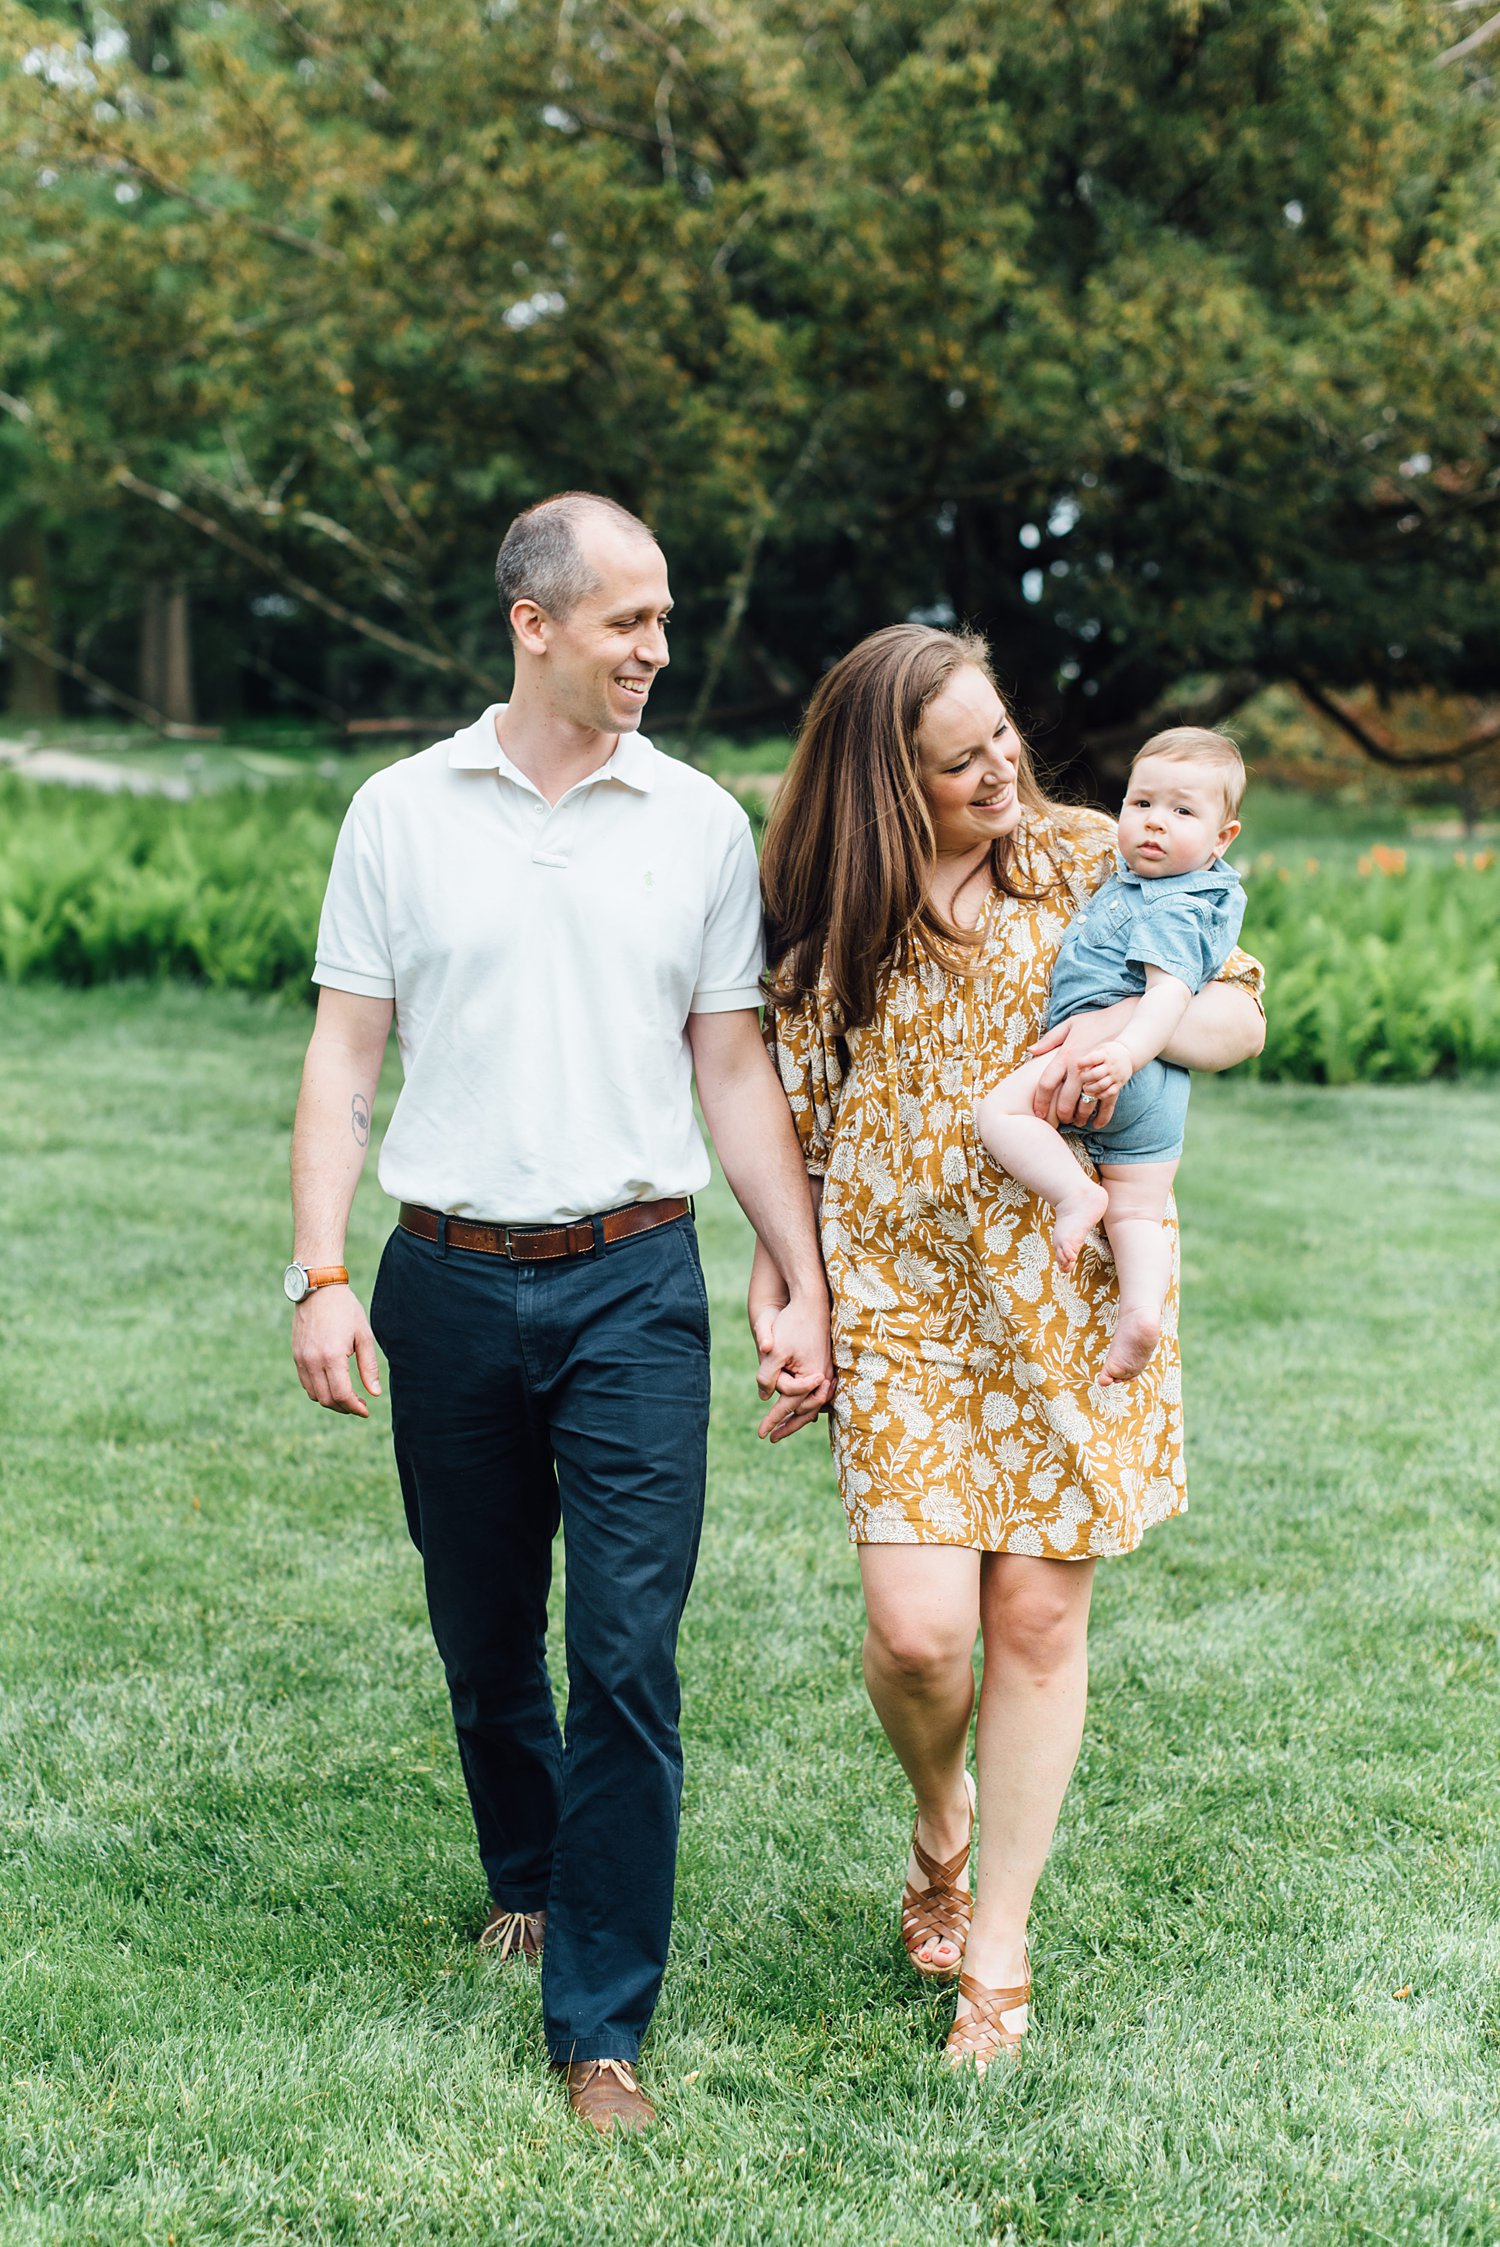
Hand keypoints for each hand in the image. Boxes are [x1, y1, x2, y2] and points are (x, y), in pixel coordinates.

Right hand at [292, 1286, 381, 1416]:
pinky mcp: (296, 1356)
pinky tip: (333, 1385)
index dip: (355, 1407)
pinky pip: (306, 1383)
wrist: (318, 1289)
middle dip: (345, 1408)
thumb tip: (375, 1394)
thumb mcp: (364, 1336)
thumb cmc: (346, 1310)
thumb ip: (369, 1367)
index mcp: (332, 1356)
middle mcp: (312, 1361)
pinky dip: (319, 1391)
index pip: (342, 1395)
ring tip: (348, 1397)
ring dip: (331, 1401)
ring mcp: (301, 1359)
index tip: (366, 1411)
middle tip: (359, 1406)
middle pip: (327, 1400)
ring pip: (315, 1395)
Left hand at [753, 1290, 834, 1442]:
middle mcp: (824, 1377)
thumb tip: (763, 1397)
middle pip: (805, 1410)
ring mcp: (828, 1371)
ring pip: (813, 1402)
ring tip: (785, 1426)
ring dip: (799, 1416)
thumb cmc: (792, 1324)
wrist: (812, 1301)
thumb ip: (768, 1376)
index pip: (789, 1406)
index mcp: (812, 1377)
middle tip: (772, 1438)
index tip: (761, 1434)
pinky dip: (807, 1402)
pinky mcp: (826, 1364)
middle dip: (788, 1425)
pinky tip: (800, 1405)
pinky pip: (817, 1392)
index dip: (773, 1421)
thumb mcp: (774, 1352)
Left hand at [1028, 1006, 1133, 1129]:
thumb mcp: (1070, 1025)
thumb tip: (1031, 1051)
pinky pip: (1107, 1104)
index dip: (1039, 1101)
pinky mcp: (1113, 1080)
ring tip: (1076, 1123)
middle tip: (1056, 1122)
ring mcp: (1097, 1075)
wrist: (1125, 1021)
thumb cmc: (1094, 1023)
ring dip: (1079, 1118)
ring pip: (1085, 1105)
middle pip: (1064, 1100)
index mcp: (1066, 1056)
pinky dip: (1102, 1118)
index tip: (1037, 1113)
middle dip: (1059, 1115)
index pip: (1046, 1083)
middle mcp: (1079, 1068)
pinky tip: (1097, 1125)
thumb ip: (1050, 1039)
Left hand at [1078, 1039, 1133, 1098]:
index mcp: (1105, 1055)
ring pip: (1101, 1085)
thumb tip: (1078, 1068)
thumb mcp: (1101, 1049)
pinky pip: (1110, 1092)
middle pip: (1095, 1074)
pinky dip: (1100, 1095)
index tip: (1078, 1065)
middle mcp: (1111, 1065)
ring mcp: (1116, 1075)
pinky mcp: (1120, 1084)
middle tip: (1081, 1078)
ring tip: (1086, 1088)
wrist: (1128, 1054)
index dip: (1083, 1063)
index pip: (1093, 1059)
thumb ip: (1091, 1057)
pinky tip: (1095, 1093)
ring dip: (1090, 1089)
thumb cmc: (1109, 1052)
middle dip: (1085, 1078)